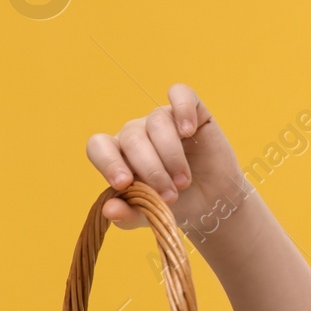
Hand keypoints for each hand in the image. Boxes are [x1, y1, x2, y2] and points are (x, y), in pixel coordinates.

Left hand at [85, 84, 242, 230]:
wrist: (212, 204)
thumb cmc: (174, 206)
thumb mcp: (148, 216)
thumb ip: (126, 215)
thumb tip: (109, 210)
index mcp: (118, 156)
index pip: (98, 146)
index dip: (108, 162)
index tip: (125, 183)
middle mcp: (136, 134)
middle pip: (132, 138)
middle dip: (151, 170)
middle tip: (170, 196)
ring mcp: (162, 119)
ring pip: (157, 123)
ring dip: (171, 155)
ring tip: (183, 181)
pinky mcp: (191, 110)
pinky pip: (180, 93)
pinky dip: (183, 109)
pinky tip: (189, 131)